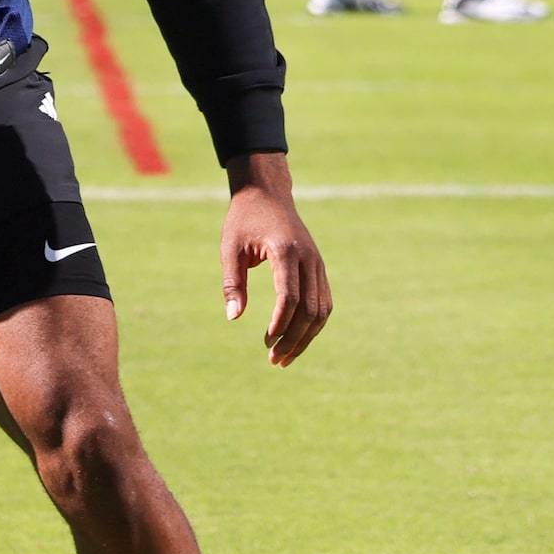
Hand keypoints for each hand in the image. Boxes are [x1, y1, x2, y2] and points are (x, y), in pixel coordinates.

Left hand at [219, 152, 330, 366]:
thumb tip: (233, 317)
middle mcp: (308, 258)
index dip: (280, 324)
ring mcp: (317, 263)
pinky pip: (323, 302)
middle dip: (294, 339)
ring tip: (284, 357)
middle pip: (310, 309)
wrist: (267, 194)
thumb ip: (232, 283)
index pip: (290, 297)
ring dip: (306, 337)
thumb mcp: (230, 248)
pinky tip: (297, 338)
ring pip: (321, 309)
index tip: (266, 342)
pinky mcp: (318, 267)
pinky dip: (313, 324)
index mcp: (286, 251)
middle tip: (274, 359)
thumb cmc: (244, 220)